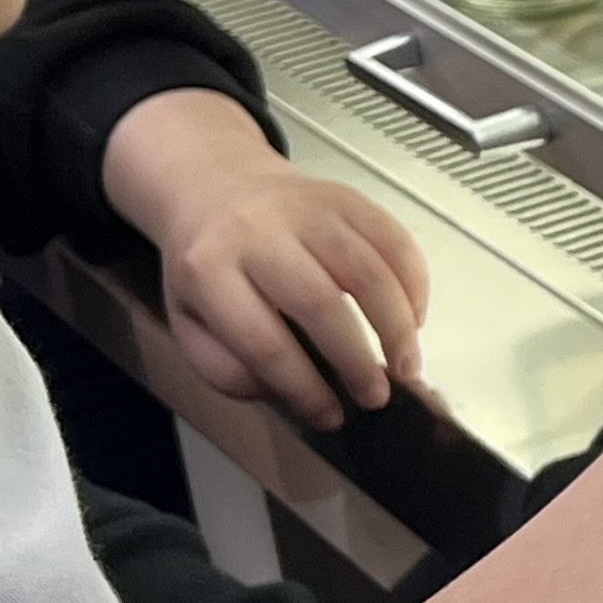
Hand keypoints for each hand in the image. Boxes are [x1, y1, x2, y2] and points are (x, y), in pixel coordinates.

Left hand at [102, 90, 429, 429]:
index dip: (303, 388)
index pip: (263, 342)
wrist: (214, 186)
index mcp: (207, 270)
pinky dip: (414, 285)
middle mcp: (257, 232)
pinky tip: (412, 317)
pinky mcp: (346, 198)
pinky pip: (395, 241)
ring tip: (406, 365)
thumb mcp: (188, 321)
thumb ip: (226, 366)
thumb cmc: (208, 262)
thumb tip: (287, 391)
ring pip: (368, 271)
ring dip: (397, 327)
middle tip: (376, 396)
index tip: (329, 416)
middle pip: (319, 303)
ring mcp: (307, 210)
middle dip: (356, 361)